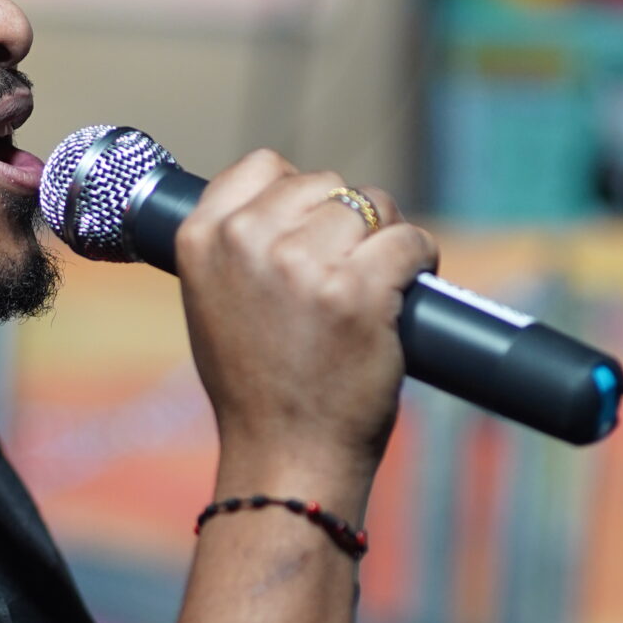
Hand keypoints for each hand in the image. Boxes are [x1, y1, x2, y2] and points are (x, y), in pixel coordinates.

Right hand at [173, 153, 438, 518]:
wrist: (286, 457)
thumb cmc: (256, 387)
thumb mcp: (213, 304)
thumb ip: (237, 247)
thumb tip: (290, 199)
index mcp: (202, 239)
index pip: (263, 166)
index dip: (298, 194)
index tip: (310, 230)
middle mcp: (247, 242)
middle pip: (325, 184)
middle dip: (347, 220)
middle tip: (347, 272)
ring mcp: (302, 264)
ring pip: (372, 205)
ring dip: (385, 239)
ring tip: (375, 286)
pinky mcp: (358, 289)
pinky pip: (409, 240)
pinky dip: (420, 260)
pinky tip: (408, 288)